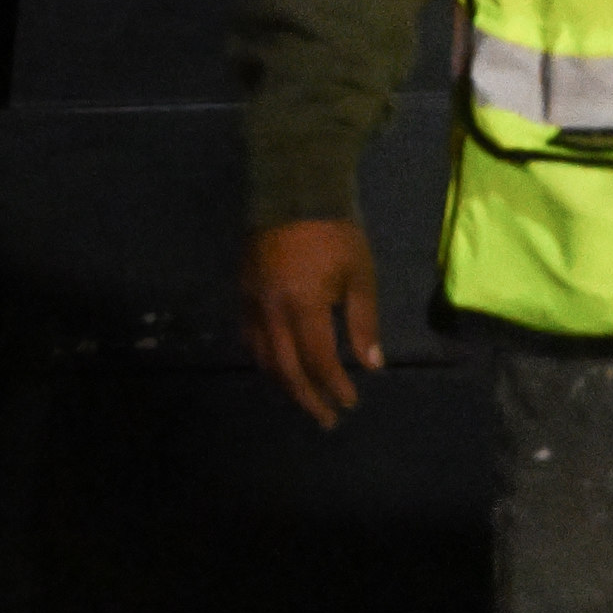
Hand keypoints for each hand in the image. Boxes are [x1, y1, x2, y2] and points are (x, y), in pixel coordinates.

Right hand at [244, 218, 381, 428]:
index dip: (334, 386)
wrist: (292, 193)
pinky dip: (266, 360)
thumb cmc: (336, 234)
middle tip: (326, 420)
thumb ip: (363, 323)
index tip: (349, 403)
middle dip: (306, 398)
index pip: (317, 360)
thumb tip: (372, 365)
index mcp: (302, 306)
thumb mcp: (360, 276)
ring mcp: (250, 303)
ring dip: (284, 383)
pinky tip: (280, 369)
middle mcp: (269, 311)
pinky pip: (249, 338)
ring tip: (305, 400)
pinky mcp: (241, 294)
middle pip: (284, 368)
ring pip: (262, 357)